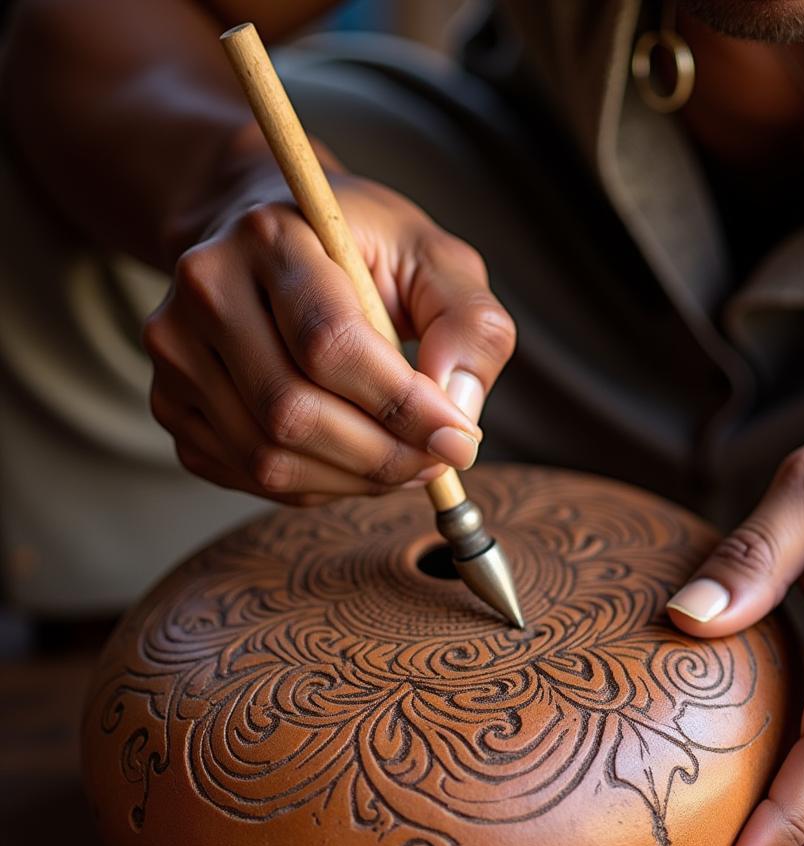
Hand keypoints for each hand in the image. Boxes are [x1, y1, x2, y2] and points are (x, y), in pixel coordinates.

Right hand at [144, 168, 514, 503]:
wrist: (268, 240)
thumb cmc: (362, 249)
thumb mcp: (436, 259)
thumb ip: (469, 326)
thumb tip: (456, 417)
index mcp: (270, 237)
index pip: (329, 344)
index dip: (401, 406)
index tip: (459, 437)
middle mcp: (205, 290)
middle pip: (291, 413)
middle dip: (383, 456)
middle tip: (438, 458)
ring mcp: (175, 352)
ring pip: (267, 458)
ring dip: (353, 480)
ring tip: (404, 458)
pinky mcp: (171, 404)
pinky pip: (247, 477)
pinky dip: (316, 487)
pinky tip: (352, 458)